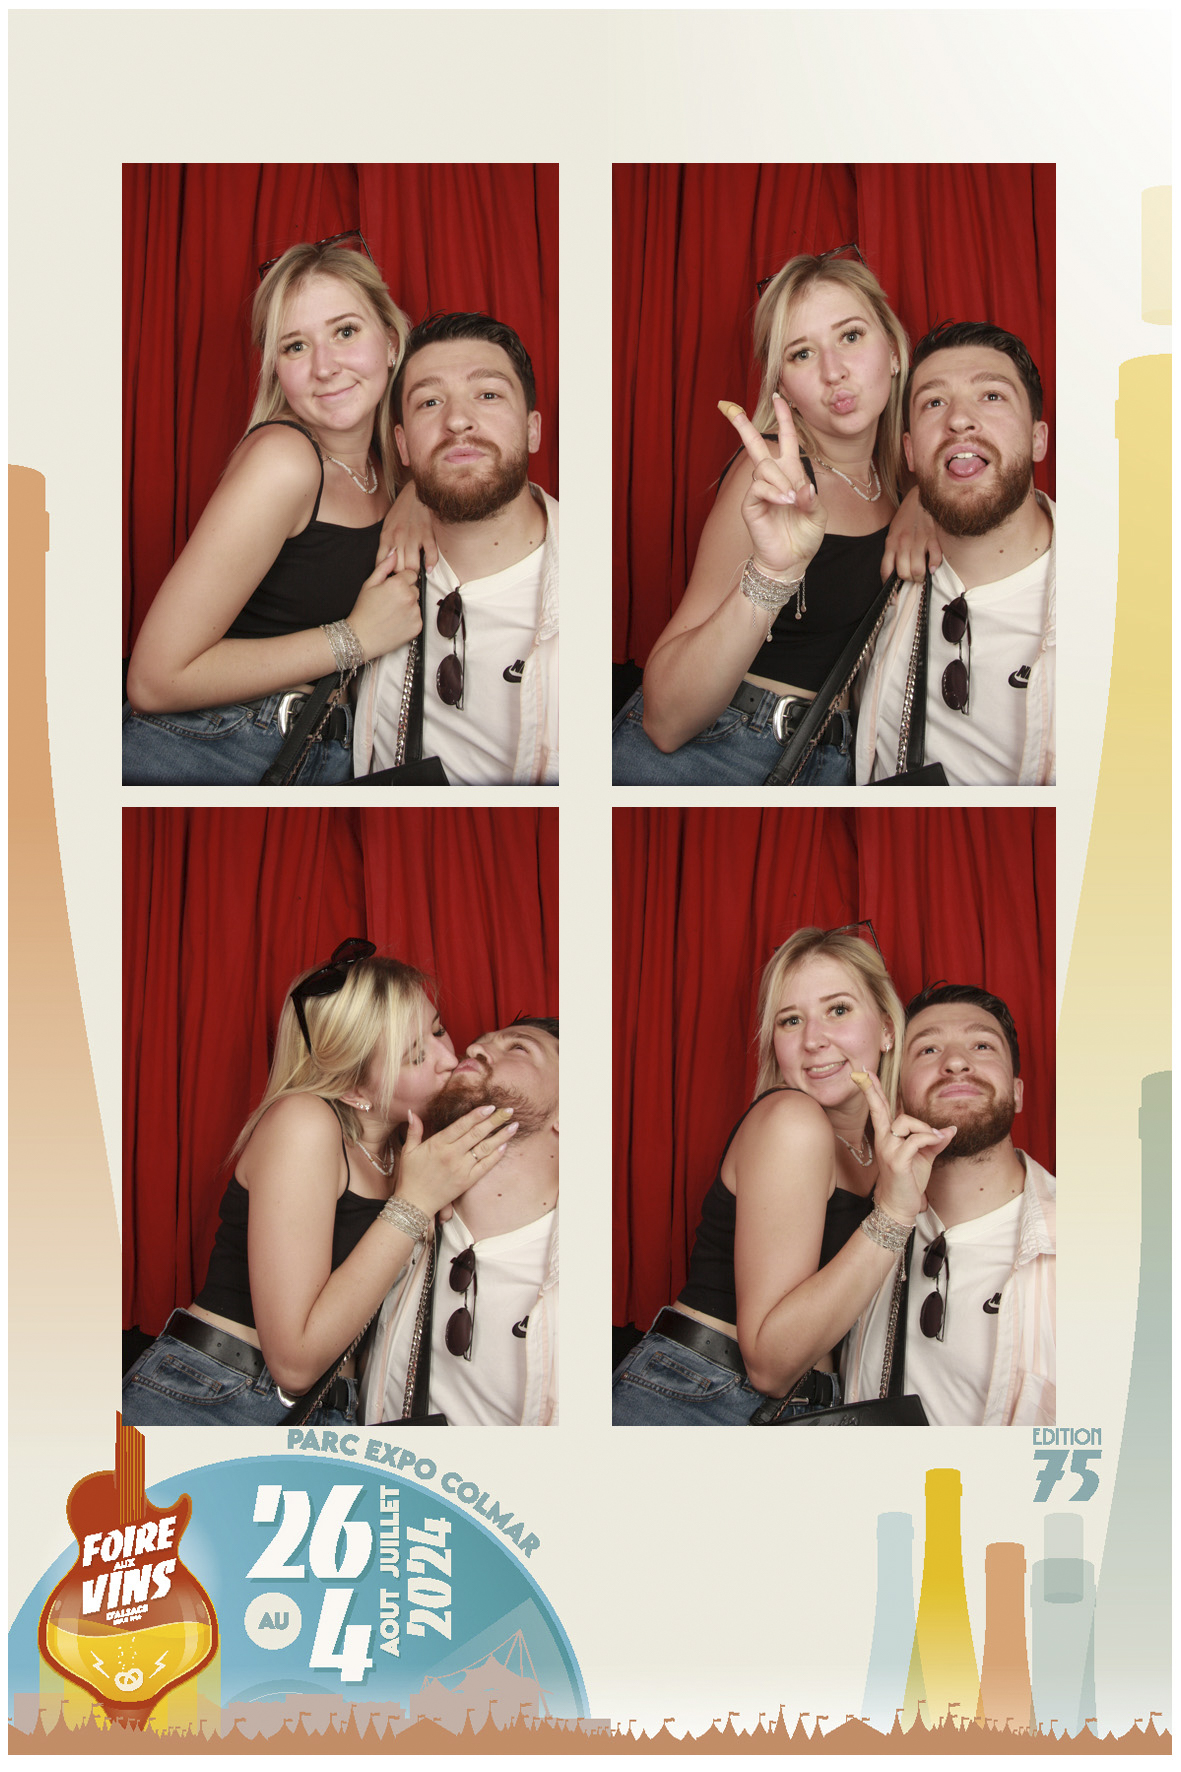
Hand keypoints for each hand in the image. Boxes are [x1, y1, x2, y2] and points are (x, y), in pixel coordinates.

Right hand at [347, 552, 422, 660]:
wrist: (361, 638)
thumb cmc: (363, 611)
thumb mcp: (369, 584)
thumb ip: (384, 567)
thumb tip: (394, 554)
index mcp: (399, 584)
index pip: (411, 574)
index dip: (401, 580)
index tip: (392, 589)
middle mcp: (410, 597)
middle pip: (415, 589)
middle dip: (405, 593)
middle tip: (390, 603)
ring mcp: (415, 613)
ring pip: (416, 604)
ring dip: (408, 606)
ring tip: (392, 614)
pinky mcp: (418, 626)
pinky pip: (417, 618)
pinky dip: (410, 620)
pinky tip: (396, 623)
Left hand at [378, 482, 438, 572]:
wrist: (416, 491)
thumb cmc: (402, 509)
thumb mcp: (387, 526)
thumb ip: (387, 544)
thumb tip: (387, 562)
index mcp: (386, 537)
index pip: (382, 564)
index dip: (387, 575)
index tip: (392, 579)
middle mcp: (398, 539)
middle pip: (398, 568)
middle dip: (402, 576)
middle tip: (406, 579)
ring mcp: (413, 537)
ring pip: (412, 565)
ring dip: (415, 573)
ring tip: (417, 576)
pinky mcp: (427, 534)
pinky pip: (430, 555)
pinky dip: (430, 564)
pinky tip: (429, 568)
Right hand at [395, 1105, 517, 1217]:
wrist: (414, 1203)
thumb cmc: (410, 1176)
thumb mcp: (408, 1150)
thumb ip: (413, 1130)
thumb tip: (411, 1112)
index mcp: (438, 1144)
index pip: (462, 1125)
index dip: (477, 1115)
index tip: (491, 1106)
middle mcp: (452, 1155)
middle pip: (477, 1134)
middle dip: (495, 1121)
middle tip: (508, 1111)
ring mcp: (461, 1168)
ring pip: (485, 1149)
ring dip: (501, 1136)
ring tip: (514, 1125)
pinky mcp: (467, 1181)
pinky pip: (485, 1166)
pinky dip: (496, 1156)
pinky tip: (505, 1146)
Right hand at [718, 391, 827, 580]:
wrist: (791, 560)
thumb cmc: (805, 536)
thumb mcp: (818, 514)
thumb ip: (811, 498)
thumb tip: (799, 487)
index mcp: (791, 473)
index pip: (787, 439)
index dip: (785, 418)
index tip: (780, 397)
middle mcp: (773, 478)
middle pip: (756, 445)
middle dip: (742, 425)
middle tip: (727, 406)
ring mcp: (759, 491)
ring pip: (764, 468)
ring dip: (780, 481)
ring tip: (792, 501)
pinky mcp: (750, 505)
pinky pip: (759, 487)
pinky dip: (774, 493)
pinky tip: (784, 503)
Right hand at [850, 1069, 955, 1224]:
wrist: (900, 1206)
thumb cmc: (909, 1180)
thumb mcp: (924, 1156)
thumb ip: (934, 1140)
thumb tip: (950, 1129)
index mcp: (888, 1136)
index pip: (880, 1109)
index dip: (873, 1090)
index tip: (863, 1073)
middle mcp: (884, 1140)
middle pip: (878, 1108)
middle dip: (871, 1089)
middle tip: (862, 1071)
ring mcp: (888, 1149)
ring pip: (906, 1122)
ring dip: (925, 1128)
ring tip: (936, 1140)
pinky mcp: (897, 1161)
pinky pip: (916, 1140)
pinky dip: (930, 1139)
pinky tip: (938, 1142)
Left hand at [880, 485, 942, 583]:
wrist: (922, 495)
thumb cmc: (907, 516)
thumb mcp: (894, 531)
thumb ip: (893, 550)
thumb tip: (894, 572)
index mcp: (891, 543)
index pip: (886, 571)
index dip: (889, 588)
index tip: (894, 598)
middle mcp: (903, 544)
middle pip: (903, 574)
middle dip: (909, 581)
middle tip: (914, 579)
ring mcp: (918, 541)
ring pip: (917, 571)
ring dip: (921, 577)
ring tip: (923, 574)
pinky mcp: (933, 538)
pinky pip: (934, 559)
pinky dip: (934, 566)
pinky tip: (933, 566)